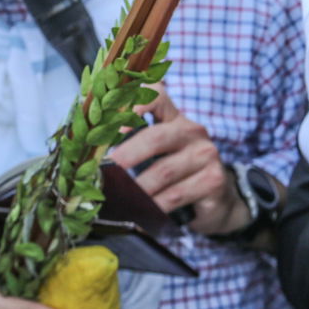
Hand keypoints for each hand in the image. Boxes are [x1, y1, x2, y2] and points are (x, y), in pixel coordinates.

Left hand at [107, 88, 249, 234]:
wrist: (218, 199)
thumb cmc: (178, 170)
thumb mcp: (160, 151)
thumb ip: (133, 143)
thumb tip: (91, 152)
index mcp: (174, 117)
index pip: (157, 95)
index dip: (135, 103)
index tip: (116, 122)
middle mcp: (192, 131)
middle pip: (156, 137)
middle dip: (127, 154)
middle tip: (108, 169)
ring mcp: (205, 155)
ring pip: (163, 171)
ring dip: (136, 187)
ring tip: (119, 197)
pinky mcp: (213, 181)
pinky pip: (175, 195)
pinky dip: (154, 206)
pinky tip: (141, 212)